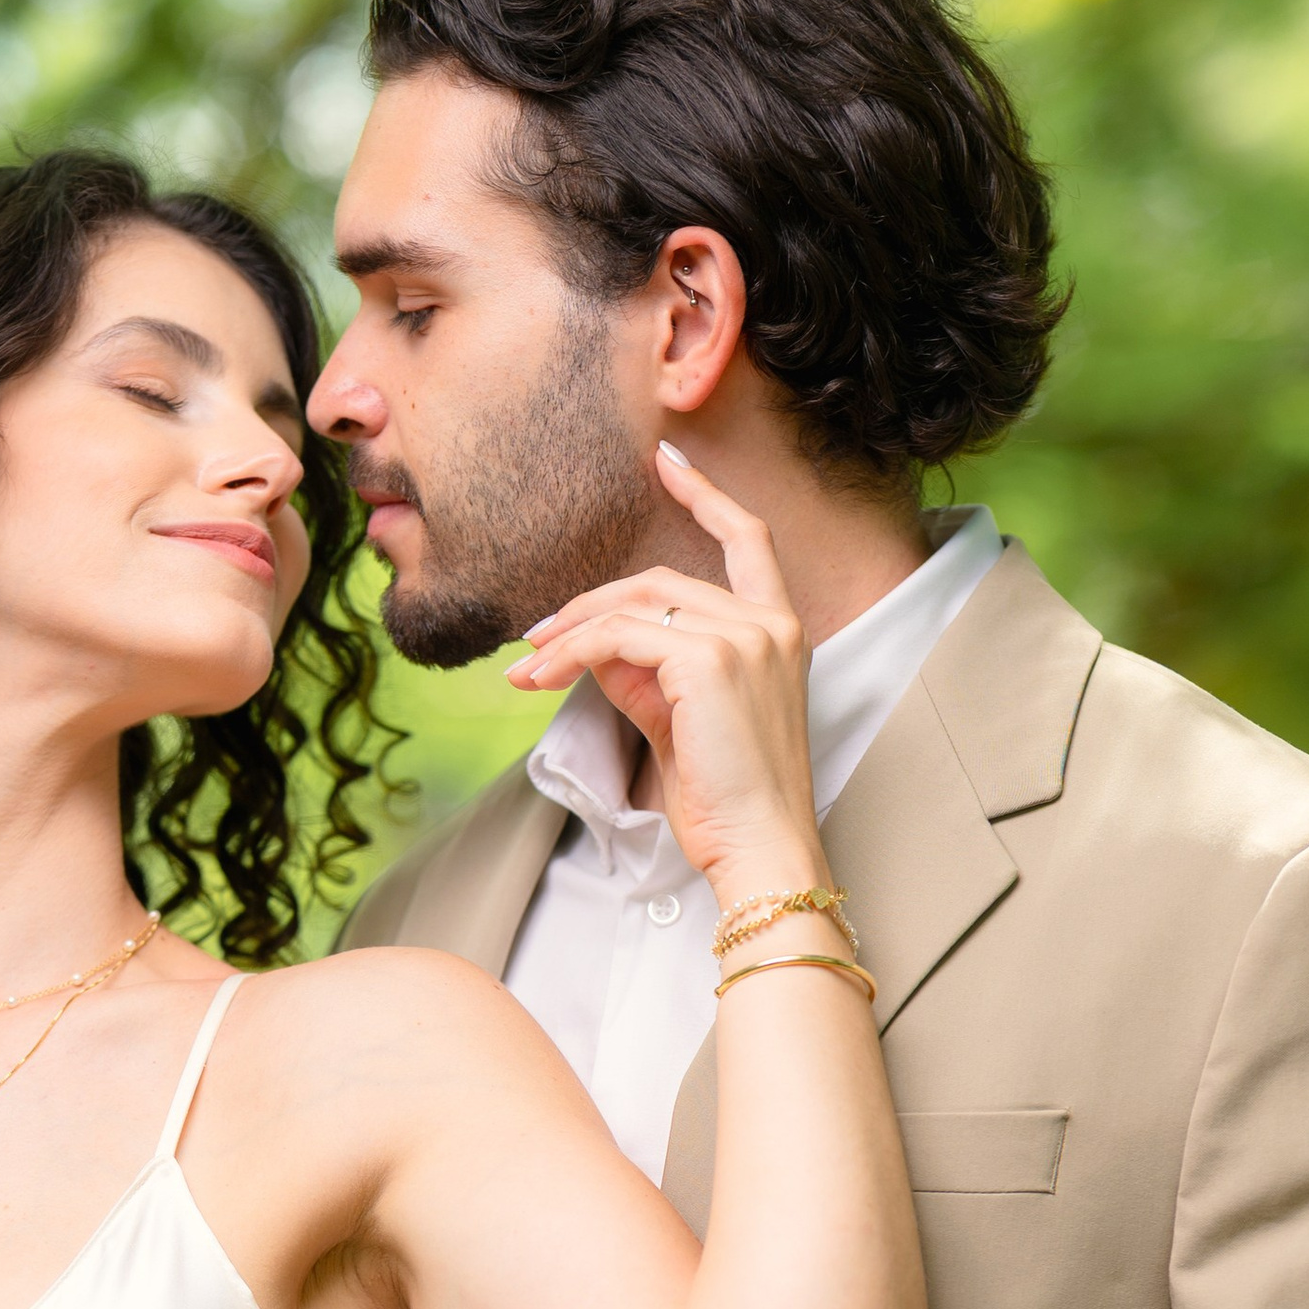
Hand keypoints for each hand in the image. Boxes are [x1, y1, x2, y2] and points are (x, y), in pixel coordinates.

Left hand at [504, 442, 816, 902]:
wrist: (758, 848)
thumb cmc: (726, 800)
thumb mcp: (682, 721)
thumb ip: (645, 672)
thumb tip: (591, 646)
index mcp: (780, 631)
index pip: (749, 539)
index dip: (706, 496)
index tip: (668, 461)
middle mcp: (770, 624)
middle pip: (660, 580)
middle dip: (588, 606)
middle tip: (535, 639)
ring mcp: (744, 637)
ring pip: (633, 606)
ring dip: (569, 634)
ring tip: (528, 667)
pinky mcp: (708, 660)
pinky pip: (618, 638)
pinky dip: (572, 654)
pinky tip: (546, 678)